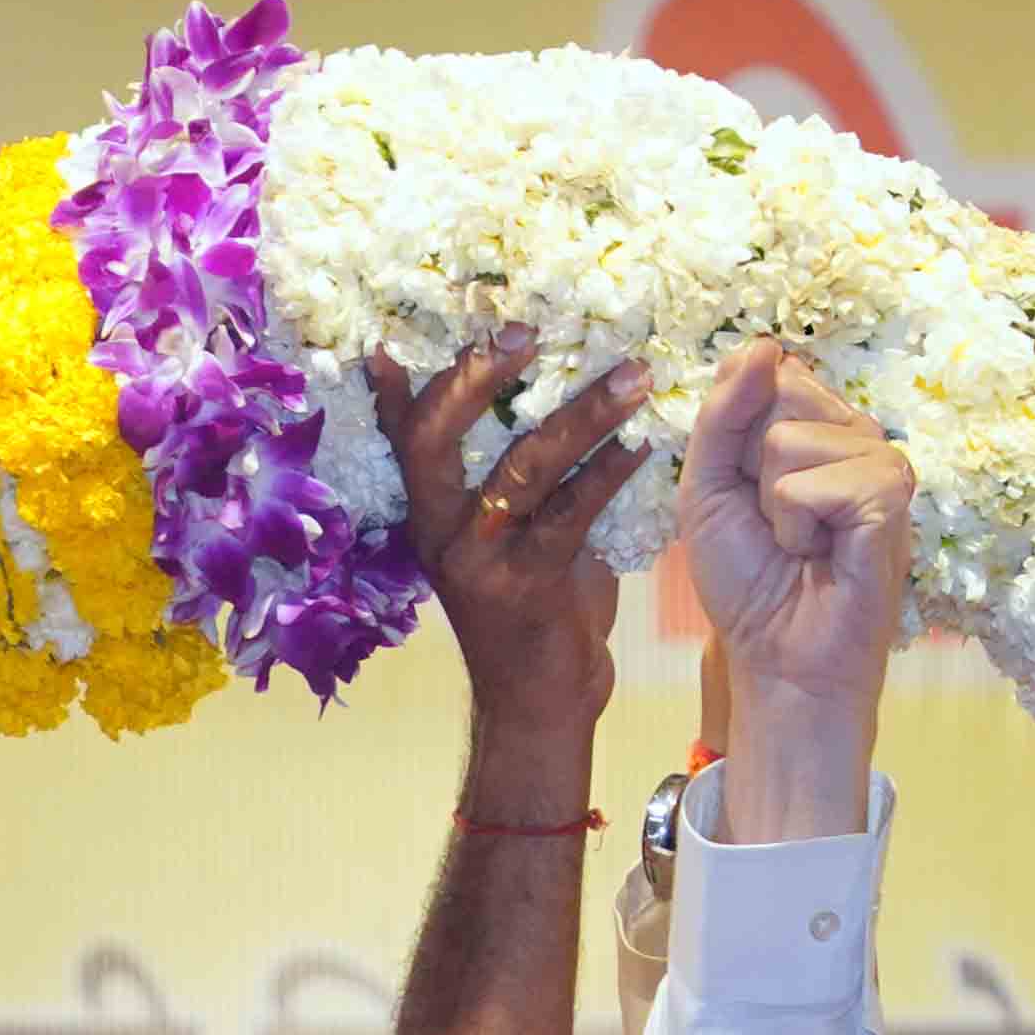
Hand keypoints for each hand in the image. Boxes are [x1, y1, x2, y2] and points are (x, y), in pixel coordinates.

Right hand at [372, 333, 645, 759]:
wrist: (538, 704)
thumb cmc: (532, 613)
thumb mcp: (509, 538)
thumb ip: (515, 480)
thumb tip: (550, 400)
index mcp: (431, 517)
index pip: (404, 440)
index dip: (395, 392)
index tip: (394, 340)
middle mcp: (443, 534)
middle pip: (435, 441)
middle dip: (473, 378)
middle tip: (526, 330)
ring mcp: (481, 561)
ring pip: (520, 469)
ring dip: (581, 414)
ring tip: (629, 375)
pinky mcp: (528, 586)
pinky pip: (570, 515)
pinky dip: (609, 473)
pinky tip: (641, 445)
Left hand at [677, 343, 914, 847]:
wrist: (777, 659)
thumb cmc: (748, 581)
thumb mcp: (708, 488)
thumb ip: (722, 415)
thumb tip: (763, 345)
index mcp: (814, 425)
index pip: (767, 373)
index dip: (736, 434)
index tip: (744, 491)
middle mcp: (853, 435)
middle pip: (781, 393)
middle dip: (752, 467)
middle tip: (775, 522)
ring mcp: (879, 463)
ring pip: (793, 439)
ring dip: (776, 505)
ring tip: (801, 544)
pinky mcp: (892, 499)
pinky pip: (822, 481)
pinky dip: (801, 525)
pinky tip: (822, 554)